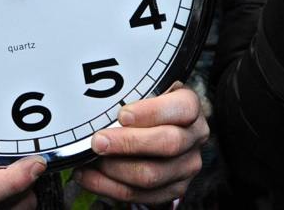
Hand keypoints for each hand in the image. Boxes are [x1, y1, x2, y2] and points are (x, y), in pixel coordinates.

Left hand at [73, 83, 206, 204]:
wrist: (164, 128)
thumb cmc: (149, 105)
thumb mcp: (147, 89)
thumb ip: (132, 91)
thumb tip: (98, 100)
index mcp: (190, 106)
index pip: (181, 109)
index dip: (151, 113)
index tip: (122, 115)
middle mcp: (194, 137)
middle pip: (167, 144)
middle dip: (127, 144)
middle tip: (98, 141)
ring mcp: (187, 166)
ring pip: (152, 175)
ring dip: (115, 169)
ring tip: (90, 160)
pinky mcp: (174, 188)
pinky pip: (141, 195)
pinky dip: (109, 187)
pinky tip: (89, 176)